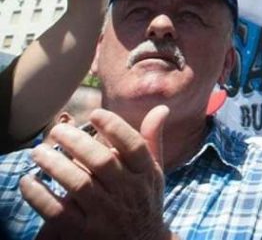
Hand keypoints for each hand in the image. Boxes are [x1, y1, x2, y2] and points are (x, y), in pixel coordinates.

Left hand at [20, 106, 171, 239]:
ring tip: (37, 152)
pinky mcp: (83, 233)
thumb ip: (152, 140)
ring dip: (54, 165)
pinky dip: (39, 195)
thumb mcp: (153, 173)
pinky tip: (28, 181)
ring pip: (78, 184)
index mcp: (146, 174)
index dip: (115, 127)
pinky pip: (57, 212)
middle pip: (102, 162)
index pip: (133, 146)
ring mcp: (106, 215)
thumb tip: (161, 107)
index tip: (95, 113)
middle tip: (56, 131)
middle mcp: (128, 193)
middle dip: (76, 142)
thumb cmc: (143, 201)